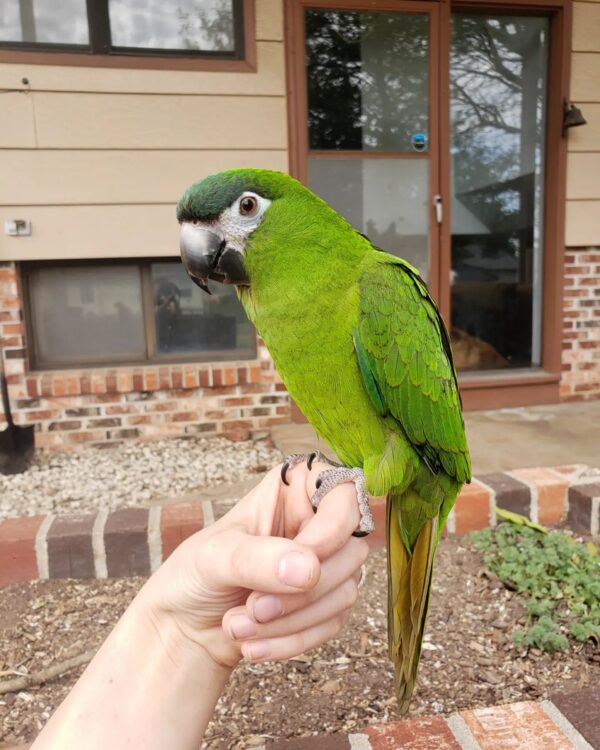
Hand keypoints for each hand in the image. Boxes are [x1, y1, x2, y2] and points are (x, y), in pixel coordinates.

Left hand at [141, 462, 368, 668]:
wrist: (184, 626)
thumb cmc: (194, 574)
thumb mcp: (214, 556)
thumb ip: (257, 557)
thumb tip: (308, 569)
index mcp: (294, 487)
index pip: (344, 495)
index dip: (330, 532)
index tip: (301, 569)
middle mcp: (317, 520)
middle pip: (350, 550)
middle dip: (301, 592)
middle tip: (253, 608)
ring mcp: (327, 563)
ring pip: (345, 592)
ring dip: (291, 621)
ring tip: (238, 627)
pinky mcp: (327, 603)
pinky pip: (333, 623)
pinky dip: (293, 640)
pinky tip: (253, 647)